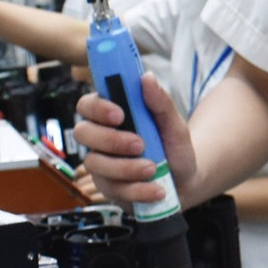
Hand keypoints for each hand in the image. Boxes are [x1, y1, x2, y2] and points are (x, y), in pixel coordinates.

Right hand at [71, 72, 196, 206]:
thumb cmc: (173, 148)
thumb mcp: (174, 125)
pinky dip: (138, 190)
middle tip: (139, 144)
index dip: (97, 108)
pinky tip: (157, 189)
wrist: (185, 181)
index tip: (120, 114)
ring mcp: (101, 164)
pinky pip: (114, 190)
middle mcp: (100, 139)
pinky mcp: (108, 188)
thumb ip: (160, 103)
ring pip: (96, 164)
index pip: (87, 104)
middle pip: (82, 133)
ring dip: (126, 168)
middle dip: (110, 140)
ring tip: (153, 169)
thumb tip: (147, 77)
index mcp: (111, 116)